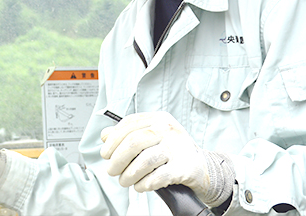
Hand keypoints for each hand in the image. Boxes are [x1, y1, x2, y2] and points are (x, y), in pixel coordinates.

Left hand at [100, 112, 233, 206]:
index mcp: (158, 119)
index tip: (105, 154)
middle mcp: (168, 129)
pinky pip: (158, 177)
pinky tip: (140, 186)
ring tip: (125, 181)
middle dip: (117, 159)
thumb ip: (128, 133)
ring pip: (145, 161)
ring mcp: (176, 147)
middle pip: (134, 141)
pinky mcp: (182, 167)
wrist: (199, 166)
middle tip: (112, 171)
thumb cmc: (171, 151)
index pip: (129, 124)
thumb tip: (105, 135)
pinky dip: (144, 184)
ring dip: (129, 175)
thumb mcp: (151, 136)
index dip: (113, 140)